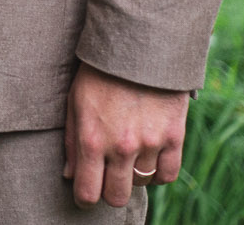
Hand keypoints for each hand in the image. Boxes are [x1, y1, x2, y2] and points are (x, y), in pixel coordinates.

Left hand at [63, 62, 188, 207]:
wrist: (139, 46)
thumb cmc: (99, 73)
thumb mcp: (75, 102)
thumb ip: (72, 142)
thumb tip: (70, 176)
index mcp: (92, 139)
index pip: (88, 192)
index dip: (84, 198)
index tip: (86, 193)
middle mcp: (121, 147)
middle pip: (116, 197)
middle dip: (109, 192)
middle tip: (107, 178)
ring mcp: (150, 143)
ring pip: (141, 184)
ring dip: (132, 176)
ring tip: (127, 158)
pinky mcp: (174, 136)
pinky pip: (168, 174)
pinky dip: (158, 174)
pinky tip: (149, 162)